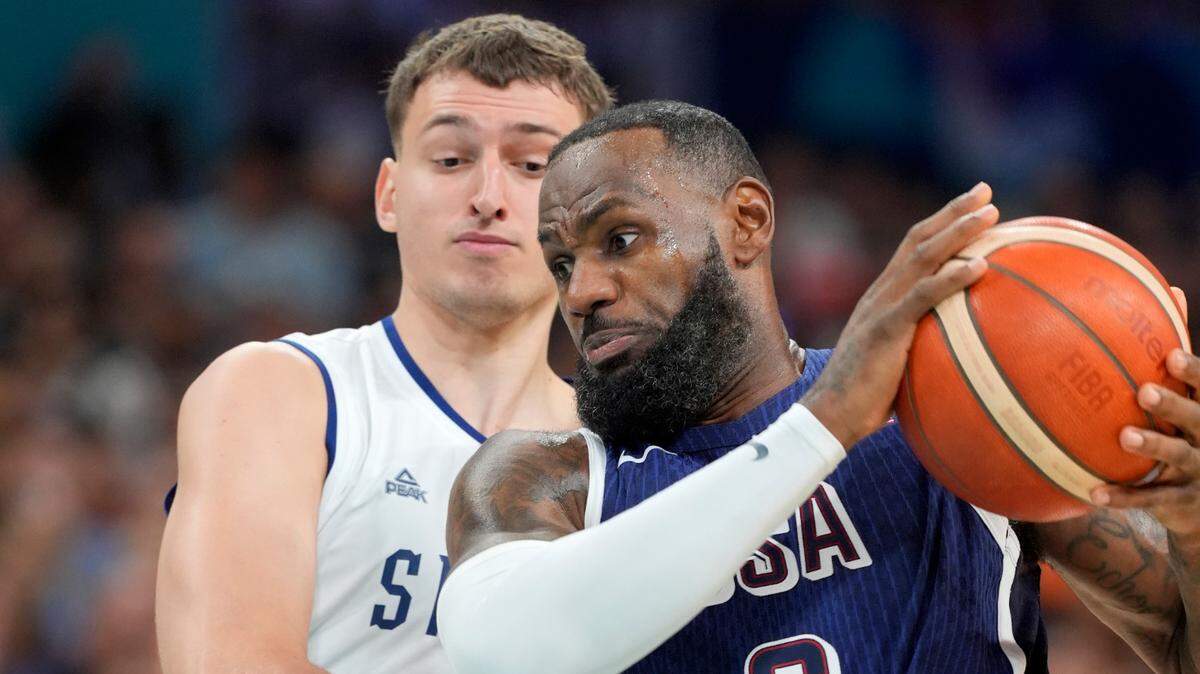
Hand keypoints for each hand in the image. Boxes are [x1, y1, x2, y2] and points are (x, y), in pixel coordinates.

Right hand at [801, 182, 997, 447]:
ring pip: (922, 257)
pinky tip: (979, 266)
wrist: (830, 415)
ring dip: (958, 231)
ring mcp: (881, 308)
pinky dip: (951, 277)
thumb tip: (963, 360)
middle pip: (919, 239)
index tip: (971, 206)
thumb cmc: (865, 401)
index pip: (912, 248)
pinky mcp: (885, 328)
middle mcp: (880, 293)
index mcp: (882, 298)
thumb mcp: (898, 365)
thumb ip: (923, 349)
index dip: (941, 223)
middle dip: (953, 212)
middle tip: (986, 192)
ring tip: (991, 214)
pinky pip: (923, 296)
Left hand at [1092, 287, 1199, 536]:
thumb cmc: (1195, 432)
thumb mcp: (1196, 397)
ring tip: (1123, 436)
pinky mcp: (1183, 504)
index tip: (1173, 356)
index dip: (1196, 372)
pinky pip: (1149, 500)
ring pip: (1178, 457)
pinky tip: (1091, 494)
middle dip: (1177, 406)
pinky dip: (1122, 497)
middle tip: (1144, 392)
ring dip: (1152, 446)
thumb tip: (1172, 289)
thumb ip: (1182, 358)